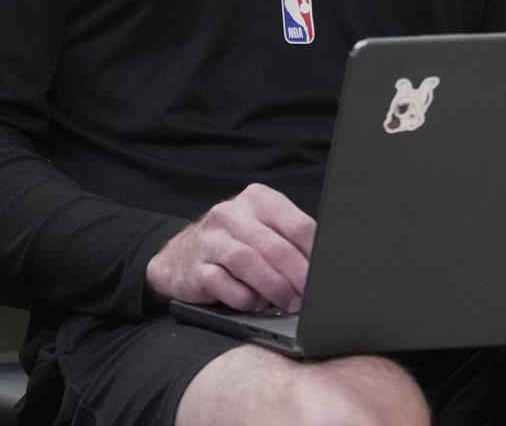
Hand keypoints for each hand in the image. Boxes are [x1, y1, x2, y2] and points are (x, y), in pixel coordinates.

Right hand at [144, 184, 315, 312]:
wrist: (178, 256)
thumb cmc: (234, 241)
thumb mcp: (262, 228)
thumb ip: (289, 239)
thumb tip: (324, 264)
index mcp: (258, 199)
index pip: (296, 224)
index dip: (315, 252)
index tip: (327, 273)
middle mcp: (231, 214)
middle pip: (273, 245)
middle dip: (297, 274)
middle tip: (310, 294)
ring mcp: (210, 240)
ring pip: (248, 262)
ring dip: (274, 287)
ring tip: (289, 303)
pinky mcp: (194, 268)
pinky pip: (222, 284)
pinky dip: (243, 297)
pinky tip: (256, 305)